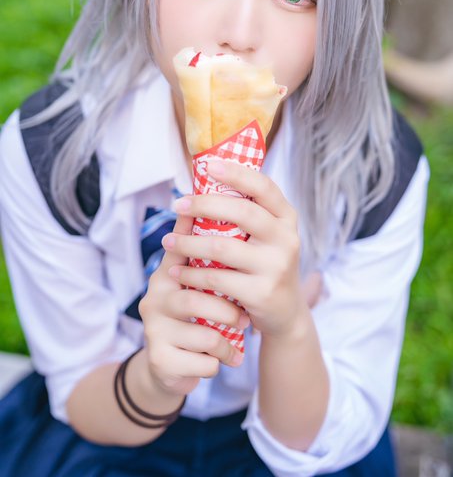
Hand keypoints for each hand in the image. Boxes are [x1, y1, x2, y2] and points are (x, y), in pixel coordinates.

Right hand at [138, 212, 246, 398]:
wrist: (169, 367)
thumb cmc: (191, 318)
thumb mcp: (195, 285)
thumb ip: (207, 256)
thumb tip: (229, 209)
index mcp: (166, 273)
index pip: (181, 249)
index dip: (196, 240)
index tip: (224, 239)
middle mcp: (154, 296)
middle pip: (195, 298)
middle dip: (227, 311)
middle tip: (245, 319)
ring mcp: (153, 329)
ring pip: (204, 335)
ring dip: (226, 342)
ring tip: (235, 343)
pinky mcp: (159, 360)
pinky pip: (202, 362)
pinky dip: (217, 364)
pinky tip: (220, 363)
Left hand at [162, 159, 305, 338]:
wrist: (284, 313)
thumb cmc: (263, 264)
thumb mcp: (265, 236)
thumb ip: (246, 213)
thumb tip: (204, 179)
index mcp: (286, 217)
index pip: (264, 187)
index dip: (237, 174)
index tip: (209, 166)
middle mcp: (287, 239)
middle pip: (243, 212)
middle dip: (204, 205)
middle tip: (178, 205)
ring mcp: (276, 267)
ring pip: (223, 247)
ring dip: (188, 242)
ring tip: (168, 241)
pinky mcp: (262, 293)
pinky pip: (217, 278)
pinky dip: (192, 273)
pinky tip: (177, 269)